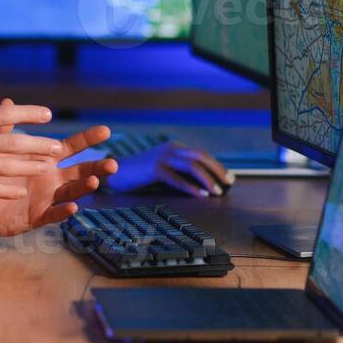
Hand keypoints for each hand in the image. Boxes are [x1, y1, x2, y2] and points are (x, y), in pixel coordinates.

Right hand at [0, 92, 64, 211]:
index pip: (3, 114)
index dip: (27, 114)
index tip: (48, 114)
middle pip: (11, 143)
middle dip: (37, 144)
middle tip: (58, 146)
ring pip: (5, 167)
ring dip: (29, 167)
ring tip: (47, 167)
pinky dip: (7, 189)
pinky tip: (21, 190)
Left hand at [0, 99, 118, 237]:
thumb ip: (4, 129)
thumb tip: (7, 101)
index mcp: (45, 159)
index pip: (71, 147)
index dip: (88, 139)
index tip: (106, 130)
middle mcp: (51, 179)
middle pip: (80, 171)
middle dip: (97, 168)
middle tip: (113, 164)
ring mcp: (47, 198)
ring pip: (70, 192)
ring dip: (83, 187)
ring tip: (93, 181)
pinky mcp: (37, 217)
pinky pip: (52, 215)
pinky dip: (62, 212)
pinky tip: (72, 207)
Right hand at [108, 141, 233, 196]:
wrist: (114, 173)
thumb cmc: (139, 175)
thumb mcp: (162, 169)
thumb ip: (179, 172)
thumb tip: (202, 185)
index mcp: (173, 148)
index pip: (201, 154)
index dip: (217, 166)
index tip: (229, 178)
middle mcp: (170, 149)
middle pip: (201, 157)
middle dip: (218, 170)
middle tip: (229, 184)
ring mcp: (162, 157)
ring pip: (192, 166)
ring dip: (208, 179)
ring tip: (218, 192)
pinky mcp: (154, 168)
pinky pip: (178, 178)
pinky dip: (192, 187)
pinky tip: (202, 195)